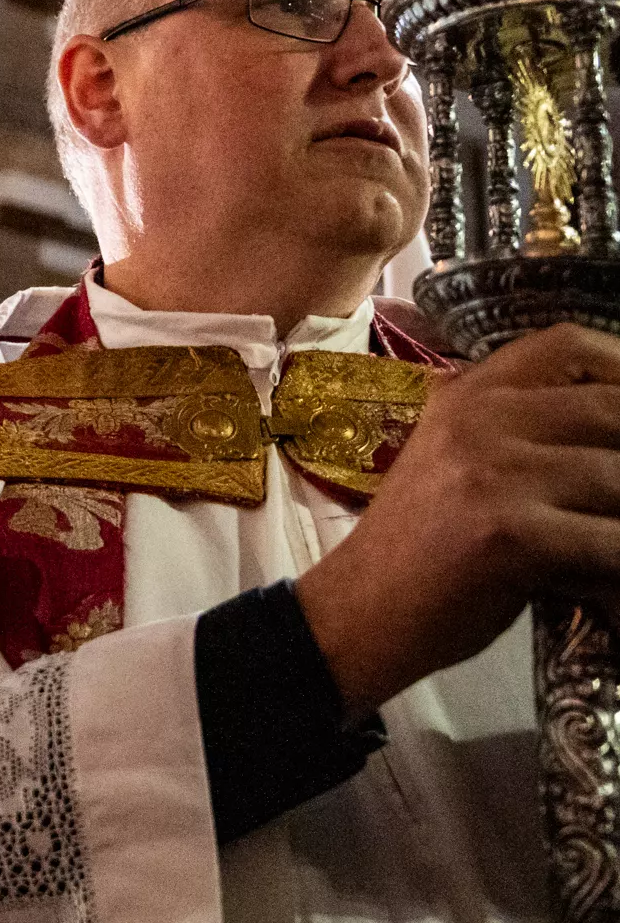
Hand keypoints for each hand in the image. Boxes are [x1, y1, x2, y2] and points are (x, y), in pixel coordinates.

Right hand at [299, 323, 619, 715]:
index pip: (568, 345)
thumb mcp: (460, 463)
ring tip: (613, 543)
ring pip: (619, 478)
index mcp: (467, 395)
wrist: (361, 611)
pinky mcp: (508, 532)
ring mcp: (492, 472)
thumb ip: (524, 436)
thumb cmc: (423, 545)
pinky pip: (610, 542)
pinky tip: (611, 584)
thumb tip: (613, 444)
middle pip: (611, 410)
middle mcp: (478, 418)